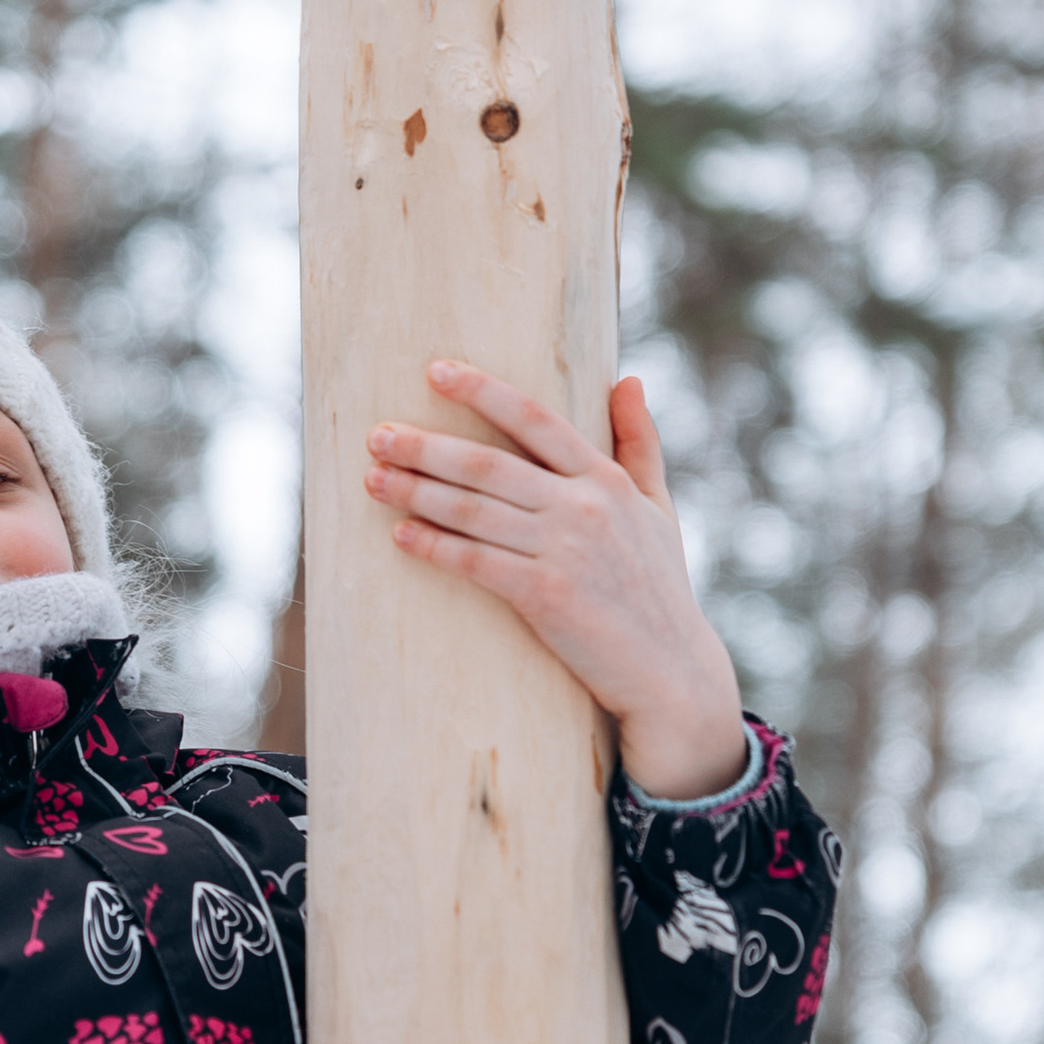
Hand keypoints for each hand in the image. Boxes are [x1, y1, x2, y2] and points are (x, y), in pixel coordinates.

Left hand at [366, 363, 747, 801]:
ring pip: (473, 510)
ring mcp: (564, 551)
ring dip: (416, 492)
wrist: (670, 672)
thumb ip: (640, 442)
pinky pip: (475, 562)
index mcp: (607, 479)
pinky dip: (435, 546)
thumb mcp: (658, 507)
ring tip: (374, 478)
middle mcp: (584, 506)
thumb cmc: (659, 588)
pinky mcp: (545, 596)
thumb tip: (628, 379)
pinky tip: (401, 535)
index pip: (536, 419)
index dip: (483, 391)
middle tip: (377, 435)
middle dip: (426, 446)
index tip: (436, 371)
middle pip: (488, 464)